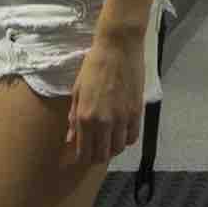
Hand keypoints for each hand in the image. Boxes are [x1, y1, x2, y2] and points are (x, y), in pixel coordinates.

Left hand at [68, 27, 145, 169]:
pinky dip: (126, 140)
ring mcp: (122, 118)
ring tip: (108, 142)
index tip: (81, 156)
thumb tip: (70, 139)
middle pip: (102, 155)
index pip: (84, 151)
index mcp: (85, 117)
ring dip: (112, 149)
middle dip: (96, 157)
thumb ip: (74, 117)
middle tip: (94, 152)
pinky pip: (132, 137)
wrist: (119, 48)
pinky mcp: (136, 112)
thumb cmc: (94, 66)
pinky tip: (121, 133)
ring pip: (118, 148)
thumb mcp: (77, 91)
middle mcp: (104, 122)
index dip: (81, 158)